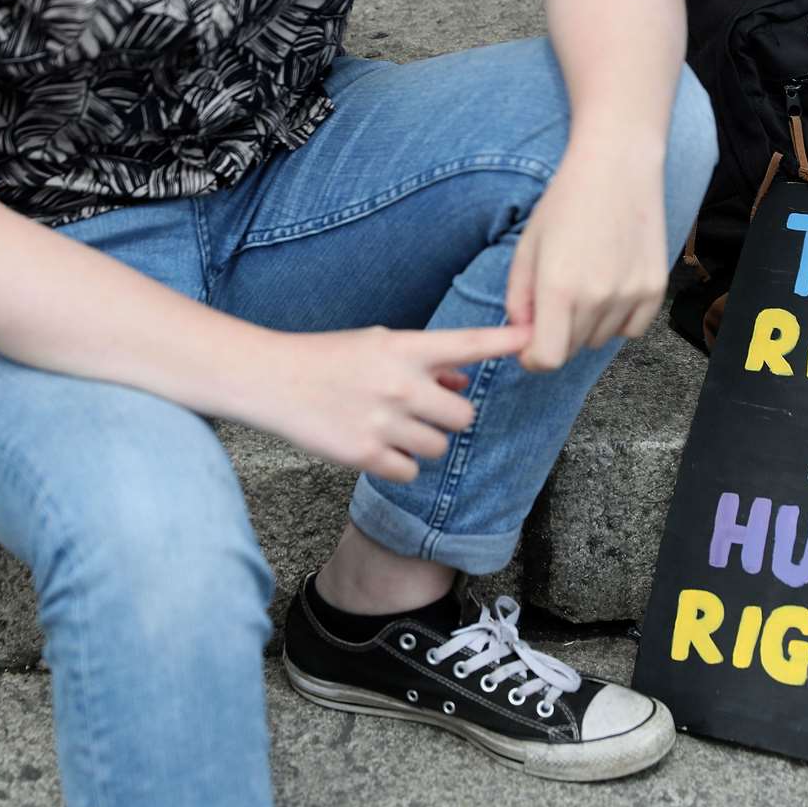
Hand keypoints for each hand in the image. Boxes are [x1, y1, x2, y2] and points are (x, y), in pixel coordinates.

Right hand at [250, 324, 530, 482]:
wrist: (271, 380)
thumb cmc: (329, 359)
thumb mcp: (377, 345)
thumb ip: (425, 363)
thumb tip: (462, 383)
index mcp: (404, 348)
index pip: (467, 343)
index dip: (506, 342)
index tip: (536, 336)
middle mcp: (399, 383)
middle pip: (463, 417)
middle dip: (448, 419)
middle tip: (421, 413)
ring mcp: (383, 421)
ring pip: (439, 447)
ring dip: (424, 442)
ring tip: (392, 428)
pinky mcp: (365, 455)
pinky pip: (410, 470)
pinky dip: (400, 464)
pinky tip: (376, 446)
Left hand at [506, 143, 666, 370]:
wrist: (617, 166)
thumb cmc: (566, 202)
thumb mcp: (527, 246)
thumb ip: (518, 298)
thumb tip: (524, 334)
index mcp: (558, 288)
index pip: (547, 358)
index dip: (533, 357)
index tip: (530, 345)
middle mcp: (597, 297)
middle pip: (571, 350)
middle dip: (556, 334)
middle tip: (556, 299)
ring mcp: (630, 294)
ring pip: (599, 339)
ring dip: (587, 324)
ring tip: (586, 279)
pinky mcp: (655, 288)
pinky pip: (631, 329)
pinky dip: (618, 318)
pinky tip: (611, 283)